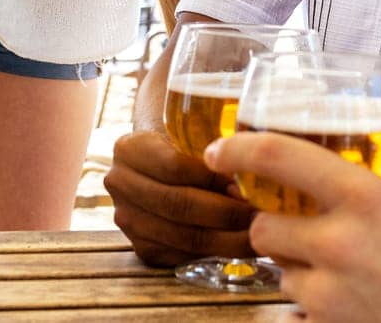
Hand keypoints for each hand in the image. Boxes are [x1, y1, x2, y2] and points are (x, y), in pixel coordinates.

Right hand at [105, 130, 256, 265]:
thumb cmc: (183, 134)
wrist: (157, 153)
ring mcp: (127, 218)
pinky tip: (239, 244)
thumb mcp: (191, 125)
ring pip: (183, 236)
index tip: (247, 184)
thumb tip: (253, 166)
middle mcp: (120, 184)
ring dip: (226, 239)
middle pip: (178, 205)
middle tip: (260, 214)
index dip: (214, 179)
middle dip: (225, 213)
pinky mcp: (141, 246)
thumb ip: (214, 139)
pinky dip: (214, 253)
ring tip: (258, 232)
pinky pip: (182, 255)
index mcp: (129, 148)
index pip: (175, 166)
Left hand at [205, 133, 380, 322]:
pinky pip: (299, 313)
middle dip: (272, 223)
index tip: (218, 150)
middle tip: (293, 221)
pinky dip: (311, 305)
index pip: (279, 158)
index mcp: (365, 201)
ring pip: (278, 273)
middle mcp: (337, 245)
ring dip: (292, 266)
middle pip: (264, 227)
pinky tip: (342, 299)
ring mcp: (329, 296)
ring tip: (328, 264)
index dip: (238, 148)